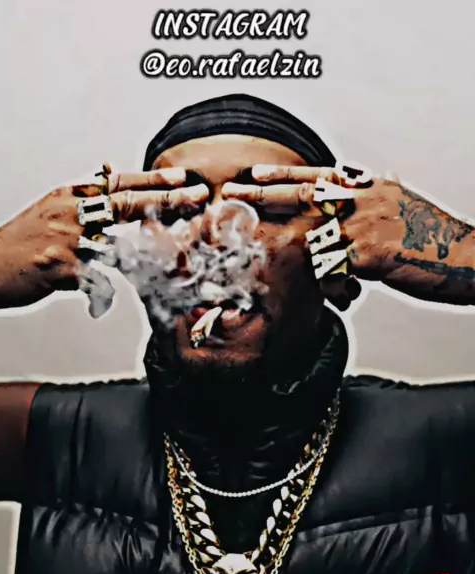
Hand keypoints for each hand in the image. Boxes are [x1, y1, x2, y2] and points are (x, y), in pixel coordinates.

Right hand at [0, 168, 208, 308]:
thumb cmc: (23, 243)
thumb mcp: (52, 209)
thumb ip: (83, 197)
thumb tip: (110, 176)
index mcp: (70, 196)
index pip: (118, 182)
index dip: (152, 178)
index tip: (182, 175)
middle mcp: (70, 212)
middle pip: (126, 203)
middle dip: (166, 200)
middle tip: (197, 196)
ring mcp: (66, 239)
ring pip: (119, 244)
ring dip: (147, 253)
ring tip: (176, 256)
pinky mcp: (60, 267)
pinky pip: (96, 280)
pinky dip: (102, 293)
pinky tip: (99, 301)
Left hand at [222, 164, 474, 306]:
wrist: (468, 258)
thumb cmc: (435, 240)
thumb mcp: (405, 207)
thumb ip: (380, 195)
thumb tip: (377, 178)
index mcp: (371, 187)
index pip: (320, 176)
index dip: (285, 174)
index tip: (255, 173)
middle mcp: (364, 199)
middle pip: (304, 193)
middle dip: (264, 194)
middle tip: (231, 191)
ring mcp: (365, 224)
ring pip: (312, 235)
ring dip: (294, 250)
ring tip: (275, 254)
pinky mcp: (369, 252)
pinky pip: (331, 269)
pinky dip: (327, 284)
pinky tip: (336, 292)